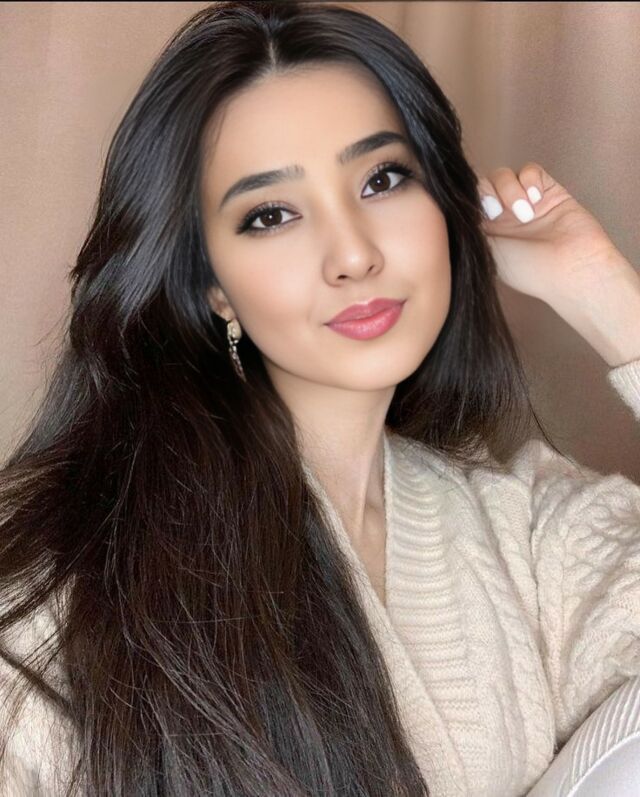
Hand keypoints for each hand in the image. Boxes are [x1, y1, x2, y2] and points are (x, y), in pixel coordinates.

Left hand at [478, 162, 639, 366]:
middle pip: (482, 184)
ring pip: (503, 174)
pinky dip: (529, 179)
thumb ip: (470, 225)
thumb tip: (455, 206)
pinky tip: (536, 200)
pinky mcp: (548, 191)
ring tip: (524, 214)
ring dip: (509, 190)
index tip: (476, 214)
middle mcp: (503, 217)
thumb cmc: (528, 268)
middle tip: (497, 213)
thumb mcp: (487, 250)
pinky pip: (530, 169)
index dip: (467, 201)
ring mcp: (526, 202)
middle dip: (486, 193)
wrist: (571, 267)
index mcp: (486, 233)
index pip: (467, 204)